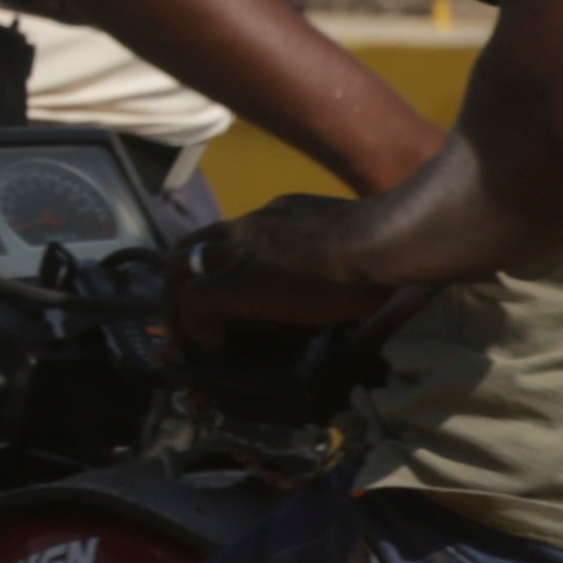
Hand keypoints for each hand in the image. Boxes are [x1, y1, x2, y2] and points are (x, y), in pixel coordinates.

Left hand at [168, 198, 396, 359]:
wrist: (377, 244)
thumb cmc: (383, 245)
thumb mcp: (354, 237)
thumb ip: (341, 246)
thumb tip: (364, 271)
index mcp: (279, 215)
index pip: (234, 232)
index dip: (222, 260)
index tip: (225, 286)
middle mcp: (250, 227)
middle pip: (192, 245)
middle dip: (181, 279)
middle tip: (188, 315)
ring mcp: (236, 253)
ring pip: (178, 269)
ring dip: (178, 305)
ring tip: (189, 339)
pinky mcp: (230, 283)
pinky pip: (194, 303)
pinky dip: (194, 326)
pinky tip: (213, 347)